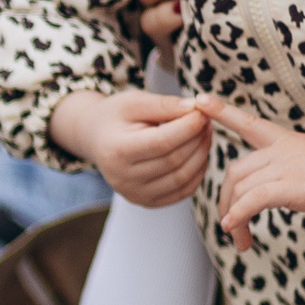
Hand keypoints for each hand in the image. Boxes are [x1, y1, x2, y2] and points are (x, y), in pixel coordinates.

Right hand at [50, 87, 211, 207]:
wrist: (96, 139)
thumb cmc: (116, 116)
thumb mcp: (134, 101)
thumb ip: (164, 105)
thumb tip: (196, 108)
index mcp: (116, 151)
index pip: (162, 142)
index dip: (189, 126)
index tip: (203, 110)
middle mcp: (123, 179)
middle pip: (174, 161)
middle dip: (198, 138)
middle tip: (207, 120)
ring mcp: (135, 194)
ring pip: (183, 178)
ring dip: (202, 154)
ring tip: (205, 134)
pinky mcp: (146, 202)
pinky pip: (183, 191)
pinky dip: (197, 172)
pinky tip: (198, 153)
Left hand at [207, 104, 304, 249]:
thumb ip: (300, 177)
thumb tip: (289, 196)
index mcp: (290, 143)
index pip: (249, 124)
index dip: (223, 112)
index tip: (200, 101)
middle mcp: (283, 151)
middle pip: (235, 170)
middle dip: (226, 199)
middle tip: (231, 226)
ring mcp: (287, 167)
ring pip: (240, 187)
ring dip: (233, 218)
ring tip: (240, 240)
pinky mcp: (293, 187)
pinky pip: (253, 200)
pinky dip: (238, 215)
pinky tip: (234, 228)